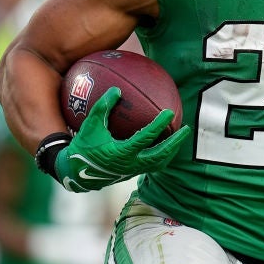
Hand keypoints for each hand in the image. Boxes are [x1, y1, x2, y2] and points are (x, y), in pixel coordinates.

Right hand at [54, 87, 191, 191]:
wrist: (77, 172)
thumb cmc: (84, 146)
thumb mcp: (90, 125)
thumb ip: (102, 107)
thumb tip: (117, 89)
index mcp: (121, 153)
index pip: (145, 138)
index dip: (158, 125)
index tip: (169, 112)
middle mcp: (131, 164)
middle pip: (159, 155)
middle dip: (175, 142)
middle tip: (186, 129)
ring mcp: (133, 171)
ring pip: (159, 163)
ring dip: (171, 150)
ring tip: (179, 138)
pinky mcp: (133, 174)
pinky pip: (152, 165)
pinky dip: (161, 155)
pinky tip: (165, 144)